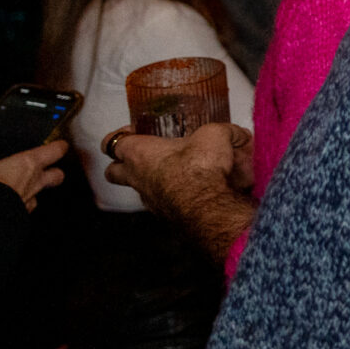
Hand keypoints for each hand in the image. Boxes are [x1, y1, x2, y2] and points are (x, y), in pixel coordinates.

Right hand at [0, 141, 67, 211]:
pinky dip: (18, 208)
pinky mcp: (21, 218)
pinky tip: (7, 207)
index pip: (54, 151)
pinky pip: (24, 210)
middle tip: (50, 170)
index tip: (60, 144)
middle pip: (58, 175)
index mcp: (26, 163)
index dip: (58, 147)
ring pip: (41, 194)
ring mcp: (29, 201)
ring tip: (20, 190)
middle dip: (55, 173)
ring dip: (33, 192)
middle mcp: (34, 182)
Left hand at [106, 123, 257, 260]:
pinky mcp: (165, 217)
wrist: (209, 208)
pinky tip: (196, 191)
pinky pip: (164, 204)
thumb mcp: (216, 135)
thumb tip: (238, 135)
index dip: (120, 135)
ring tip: (182, 173)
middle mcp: (137, 178)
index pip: (111, 143)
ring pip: (141, 190)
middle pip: (112, 172)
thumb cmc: (200, 168)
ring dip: (155, 181)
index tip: (134, 131)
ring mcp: (149, 200)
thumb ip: (224, 132)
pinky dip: (176, 197)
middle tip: (144, 156)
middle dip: (122, 165)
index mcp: (139, 153)